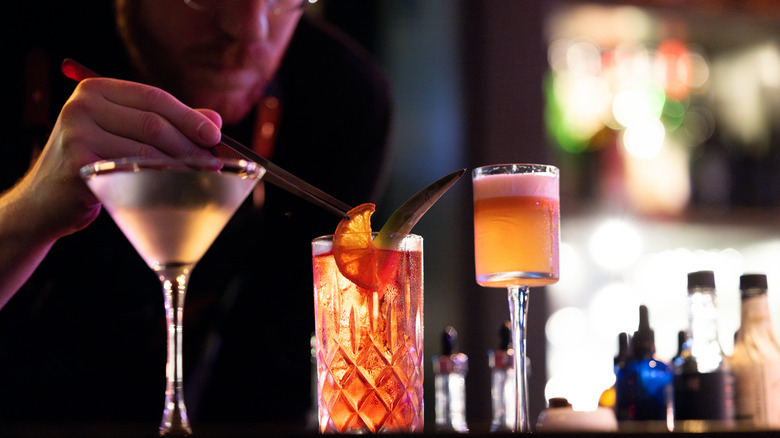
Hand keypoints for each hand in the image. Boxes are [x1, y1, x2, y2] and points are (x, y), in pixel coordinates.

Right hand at [22, 77, 223, 238]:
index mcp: (96, 90)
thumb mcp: (126, 136)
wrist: (47, 202)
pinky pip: (133, 172)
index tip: (215, 135)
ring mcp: (77, 134)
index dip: (189, 117)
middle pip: (153, 123)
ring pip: (147, 150)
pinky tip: (176, 189)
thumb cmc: (93, 164)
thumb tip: (214, 119)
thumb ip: (168, 123)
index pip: (154, 97)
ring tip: (201, 178)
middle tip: (213, 164)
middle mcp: (82, 106)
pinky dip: (161, 181)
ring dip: (181, 166)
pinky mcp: (80, 165)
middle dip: (190, 145)